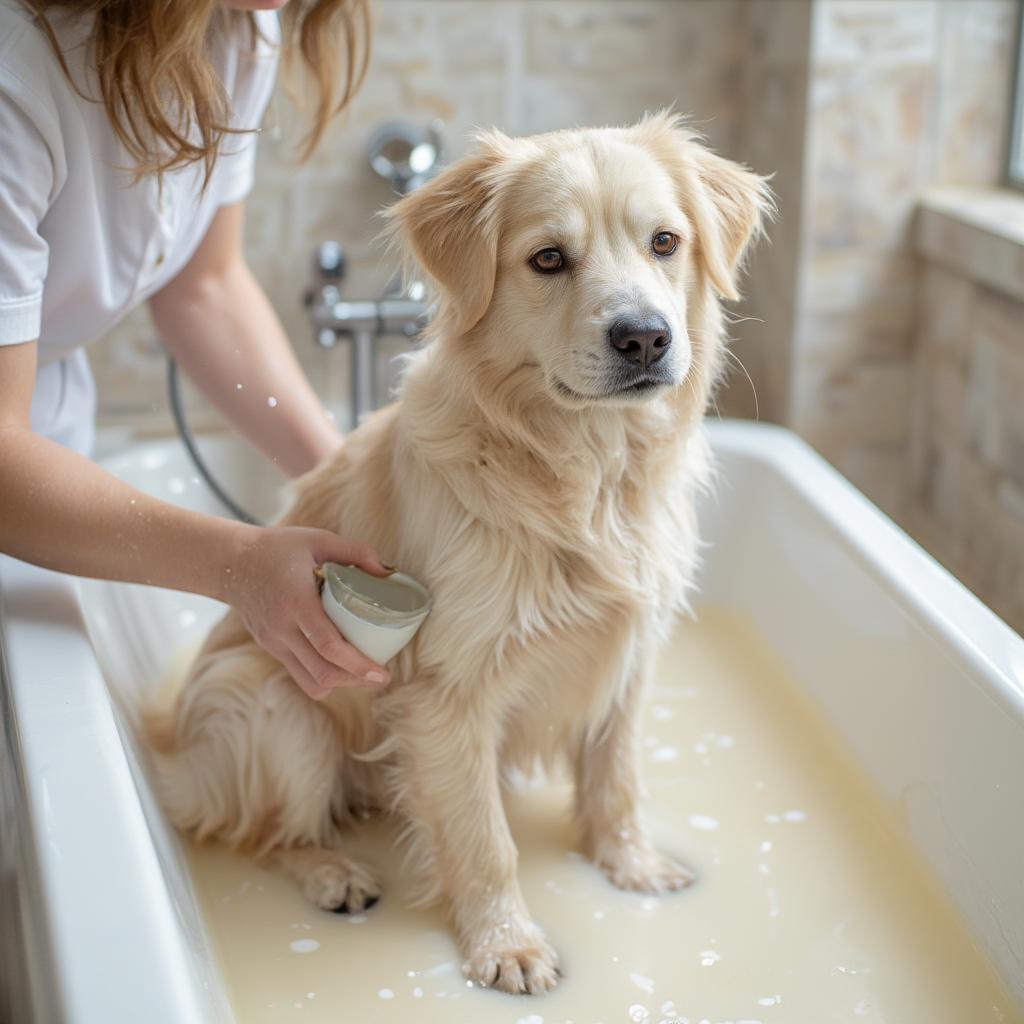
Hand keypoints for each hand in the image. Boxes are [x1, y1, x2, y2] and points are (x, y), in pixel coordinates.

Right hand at [223, 524, 394, 699]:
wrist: (230, 562)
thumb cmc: (278, 549)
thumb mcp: (318, 539)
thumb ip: (356, 552)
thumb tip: (389, 573)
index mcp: (296, 602)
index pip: (327, 645)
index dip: (357, 664)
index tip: (381, 672)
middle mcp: (282, 628)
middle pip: (323, 672)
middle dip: (356, 680)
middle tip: (381, 676)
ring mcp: (274, 642)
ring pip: (311, 681)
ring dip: (341, 683)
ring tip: (364, 674)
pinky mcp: (272, 648)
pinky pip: (301, 674)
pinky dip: (324, 676)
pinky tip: (341, 665)